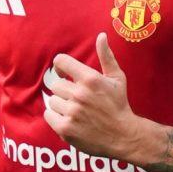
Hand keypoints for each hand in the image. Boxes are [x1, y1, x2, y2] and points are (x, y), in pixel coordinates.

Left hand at [43, 33, 142, 158]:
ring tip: (75, 110)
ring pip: (52, 100)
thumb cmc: (119, 105)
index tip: (64, 73)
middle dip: (65, 90)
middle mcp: (80, 94)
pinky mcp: (66, 128)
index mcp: (90, 78)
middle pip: (56, 84)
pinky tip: (69, 119)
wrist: (123, 136)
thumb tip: (101, 35)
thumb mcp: (117, 78)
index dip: (60, 66)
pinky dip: (56, 117)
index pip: (61, 61)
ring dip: (61, 104)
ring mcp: (72, 112)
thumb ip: (106, 56)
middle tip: (78, 99)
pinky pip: (49, 115)